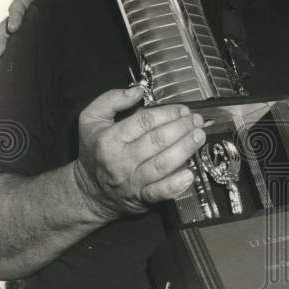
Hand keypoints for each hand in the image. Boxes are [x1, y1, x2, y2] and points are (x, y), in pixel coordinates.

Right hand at [0, 0, 78, 69]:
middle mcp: (22, 14)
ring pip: (5, 38)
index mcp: (30, 0)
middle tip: (0, 51)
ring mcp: (22, 27)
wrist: (74, 6)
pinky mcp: (24, 38)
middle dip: (2, 39)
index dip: (15, 16)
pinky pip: (11, 47)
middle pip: (6, 25)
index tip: (14, 28)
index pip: (19, 6)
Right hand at [74, 87, 205, 220]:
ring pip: (163, 164)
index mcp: (109, 139)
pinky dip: (177, 184)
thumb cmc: (95, 151)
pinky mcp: (142, 198)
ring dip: (185, 149)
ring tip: (199, 136)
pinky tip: (190, 174)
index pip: (144, 121)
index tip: (182, 109)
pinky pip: (161, 192)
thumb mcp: (91, 120)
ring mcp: (133, 181)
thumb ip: (112, 100)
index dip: (167, 113)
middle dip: (181, 128)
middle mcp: (121, 160)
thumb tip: (137, 90)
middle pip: (157, 141)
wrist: (89, 192)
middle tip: (196, 120)